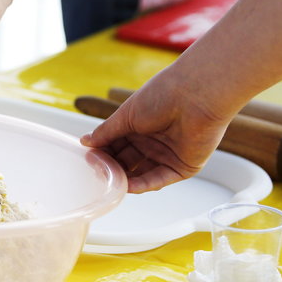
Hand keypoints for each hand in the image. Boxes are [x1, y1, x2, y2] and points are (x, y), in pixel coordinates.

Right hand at [80, 74, 232, 192]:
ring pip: (142, 173)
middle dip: (113, 168)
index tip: (89, 159)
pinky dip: (144, 184)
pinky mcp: (182, 166)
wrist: (196, 94)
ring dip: (126, 179)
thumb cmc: (162, 95)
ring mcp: (168, 155)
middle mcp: (153, 141)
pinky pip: (160, 179)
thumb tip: (85, 142)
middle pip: (127, 161)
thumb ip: (106, 132)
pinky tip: (129, 186)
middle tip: (98, 174)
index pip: (116, 145)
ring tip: (111, 183)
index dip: (103, 152)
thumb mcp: (126, 115)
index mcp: (139, 126)